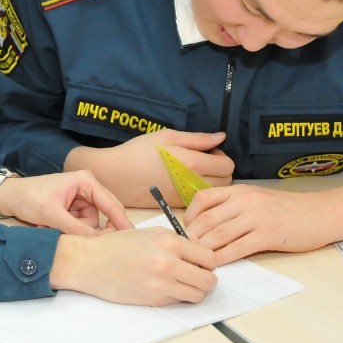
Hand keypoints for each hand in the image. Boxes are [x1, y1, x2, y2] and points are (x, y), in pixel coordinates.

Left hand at [0, 170, 133, 235]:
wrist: (10, 197)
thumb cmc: (30, 198)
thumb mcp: (53, 215)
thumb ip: (77, 229)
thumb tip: (98, 242)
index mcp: (86, 181)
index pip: (111, 204)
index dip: (121, 221)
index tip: (132, 236)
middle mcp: (88, 188)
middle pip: (105, 213)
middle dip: (94, 228)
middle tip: (94, 244)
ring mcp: (82, 198)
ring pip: (92, 222)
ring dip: (77, 230)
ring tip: (54, 227)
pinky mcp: (75, 208)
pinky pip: (82, 224)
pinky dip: (70, 229)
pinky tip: (53, 226)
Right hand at [50, 228, 217, 304]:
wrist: (92, 263)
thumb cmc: (118, 246)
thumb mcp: (150, 233)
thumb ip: (177, 240)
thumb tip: (199, 250)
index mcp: (169, 243)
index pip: (209, 258)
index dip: (208, 261)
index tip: (202, 262)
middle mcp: (168, 264)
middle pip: (208, 280)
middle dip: (207, 279)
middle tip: (198, 275)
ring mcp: (161, 285)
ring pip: (197, 295)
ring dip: (195, 291)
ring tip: (183, 283)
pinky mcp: (154, 301)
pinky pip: (179, 302)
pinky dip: (178, 296)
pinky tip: (165, 287)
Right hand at [65, 129, 232, 206]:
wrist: (115, 175)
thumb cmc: (138, 151)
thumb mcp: (167, 136)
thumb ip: (198, 139)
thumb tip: (221, 137)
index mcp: (193, 164)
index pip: (228, 166)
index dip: (221, 156)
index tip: (208, 152)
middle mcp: (192, 185)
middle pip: (226, 182)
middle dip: (220, 171)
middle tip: (202, 161)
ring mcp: (185, 198)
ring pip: (214, 194)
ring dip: (210, 182)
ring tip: (191, 171)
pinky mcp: (176, 206)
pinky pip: (198, 201)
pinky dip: (196, 192)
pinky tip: (181, 182)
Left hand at [184, 183, 342, 264]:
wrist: (321, 213)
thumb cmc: (288, 209)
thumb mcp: (257, 198)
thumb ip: (234, 206)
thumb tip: (207, 223)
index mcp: (240, 190)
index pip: (203, 198)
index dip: (189, 216)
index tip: (185, 229)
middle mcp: (246, 200)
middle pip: (207, 220)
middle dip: (192, 237)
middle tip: (184, 250)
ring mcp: (257, 217)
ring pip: (219, 235)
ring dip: (204, 250)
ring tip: (197, 260)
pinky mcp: (268, 235)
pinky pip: (237, 248)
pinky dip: (223, 258)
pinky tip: (217, 265)